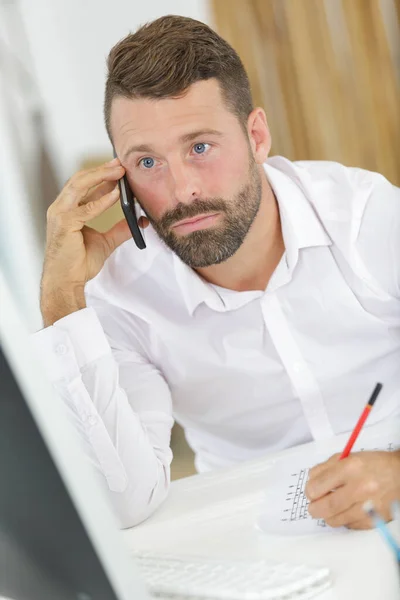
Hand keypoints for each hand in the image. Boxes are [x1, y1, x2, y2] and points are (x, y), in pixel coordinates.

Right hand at [41, 158, 131, 324]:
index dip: (101, 175)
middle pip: (80, 180)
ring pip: (79, 186)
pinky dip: (102, 200)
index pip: (84, 186)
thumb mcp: (105, 242)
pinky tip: (116, 195)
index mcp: (67, 210)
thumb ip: (120, 230)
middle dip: (102, 170)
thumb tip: (139, 220)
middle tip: (120, 163)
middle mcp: (60, 208)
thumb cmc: (77, 263)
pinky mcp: (64, 224)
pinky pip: (86, 208)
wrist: (66, 281)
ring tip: (119, 171)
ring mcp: (60, 214)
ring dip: (100, 176)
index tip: (118, 168)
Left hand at [305, 450, 399, 529]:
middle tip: (313, 507)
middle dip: (314, 508)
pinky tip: (347, 510)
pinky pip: (350, 526)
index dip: (310, 491)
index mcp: (351, 468)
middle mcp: (360, 488)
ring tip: (330, 508)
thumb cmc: (373, 464)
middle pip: (326, 507)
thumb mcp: (348, 457)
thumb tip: (311, 481)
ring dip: (327, 516)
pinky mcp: (375, 520)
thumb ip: (326, 467)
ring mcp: (369, 507)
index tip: (310, 492)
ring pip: (336, 520)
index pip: (319, 486)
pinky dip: (344, 520)